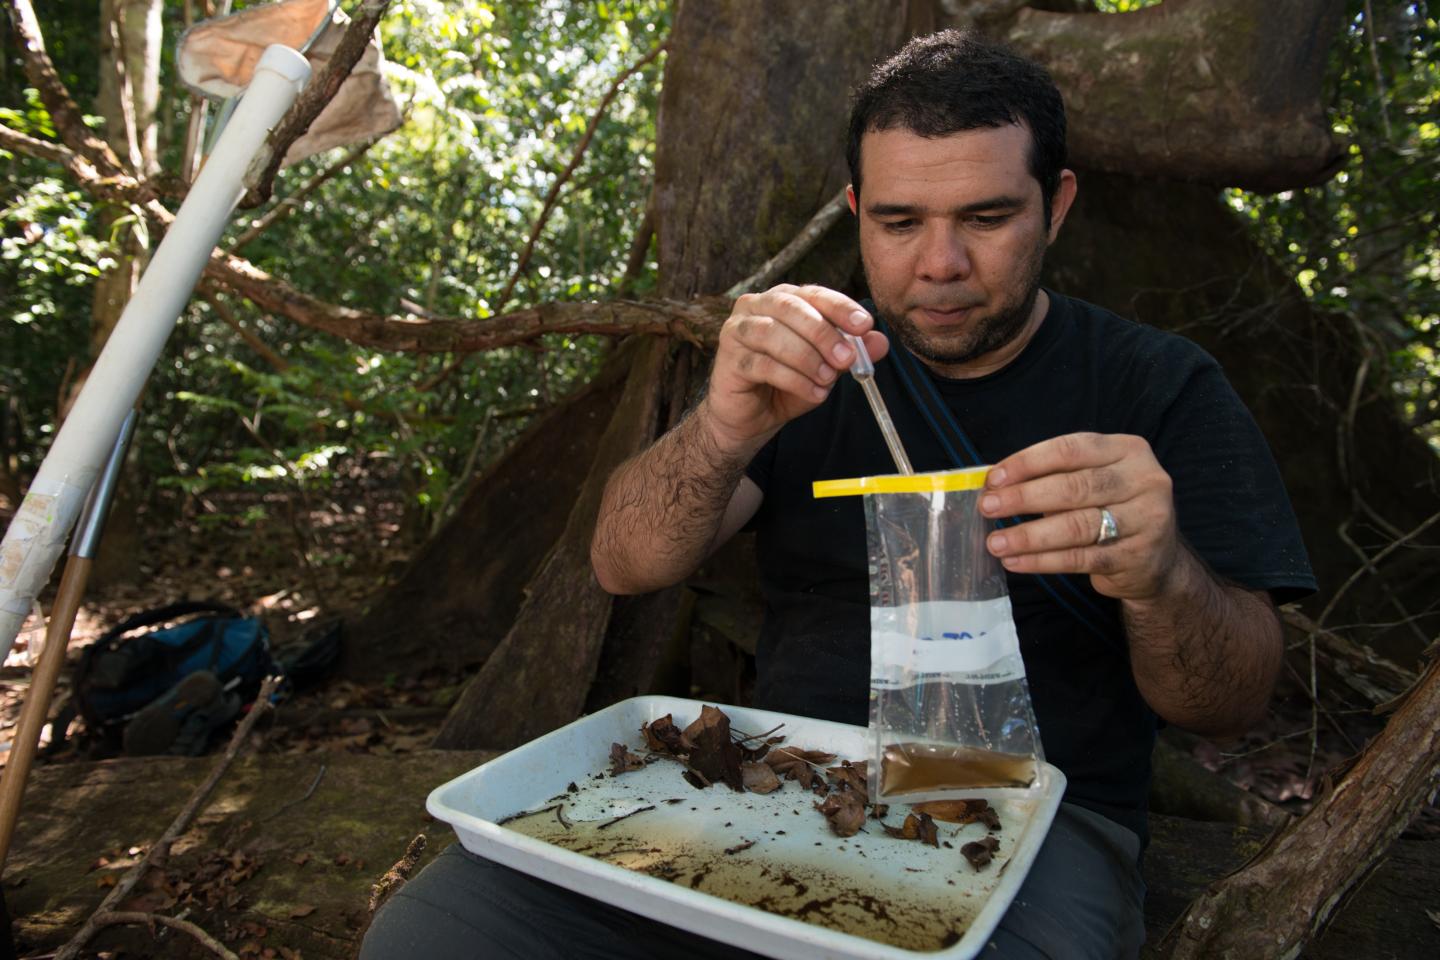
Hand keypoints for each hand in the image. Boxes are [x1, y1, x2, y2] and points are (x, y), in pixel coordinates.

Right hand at [701, 284, 888, 452]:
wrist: (750, 419)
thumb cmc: (786, 384)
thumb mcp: (826, 367)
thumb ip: (851, 352)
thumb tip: (880, 341)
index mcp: (782, 299)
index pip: (813, 293)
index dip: (840, 307)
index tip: (864, 325)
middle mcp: (756, 306)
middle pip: (790, 307)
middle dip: (823, 333)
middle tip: (847, 358)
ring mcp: (738, 330)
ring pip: (773, 334)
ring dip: (807, 357)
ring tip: (828, 380)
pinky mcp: (729, 359)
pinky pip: (763, 364)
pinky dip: (793, 379)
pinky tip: (814, 393)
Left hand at [978, 433, 1182, 600]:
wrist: (1159, 561)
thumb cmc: (1112, 509)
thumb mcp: (1093, 481)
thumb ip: (1053, 476)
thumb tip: (995, 482)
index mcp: (1128, 450)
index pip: (1071, 449)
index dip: (1028, 462)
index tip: (993, 478)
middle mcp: (1144, 480)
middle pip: (1073, 487)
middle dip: (1023, 497)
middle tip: (987, 507)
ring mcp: (1146, 520)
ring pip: (1076, 526)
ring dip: (1029, 535)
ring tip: (996, 542)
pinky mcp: (1137, 557)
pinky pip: (1081, 559)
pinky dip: (1043, 561)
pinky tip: (1016, 561)